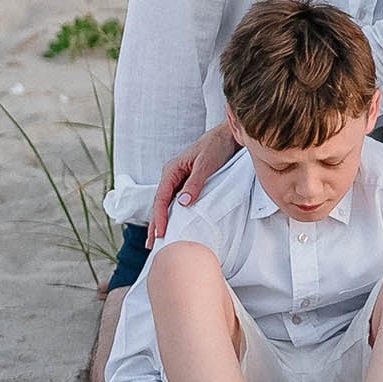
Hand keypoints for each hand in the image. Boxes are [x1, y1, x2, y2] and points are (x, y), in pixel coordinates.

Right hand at [150, 118, 240, 238]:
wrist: (230, 136)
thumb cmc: (217, 146)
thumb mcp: (206, 164)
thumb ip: (195, 183)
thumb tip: (182, 203)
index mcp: (172, 170)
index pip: (161, 198)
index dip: (160, 217)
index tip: (160, 233)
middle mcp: (173, 176)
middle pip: (160, 204)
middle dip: (155, 224)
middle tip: (152, 245)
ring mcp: (180, 180)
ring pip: (168, 204)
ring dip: (163, 221)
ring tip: (158, 241)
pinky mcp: (190, 184)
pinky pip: (178, 202)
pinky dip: (174, 215)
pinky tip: (174, 225)